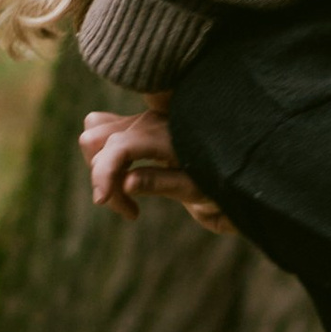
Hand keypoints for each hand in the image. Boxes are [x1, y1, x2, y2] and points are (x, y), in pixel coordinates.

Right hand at [78, 100, 235, 235]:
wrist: (236, 174)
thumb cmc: (220, 186)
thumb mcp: (196, 189)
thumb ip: (160, 183)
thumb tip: (125, 182)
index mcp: (165, 135)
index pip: (118, 146)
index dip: (102, 173)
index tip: (102, 201)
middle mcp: (149, 121)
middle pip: (97, 141)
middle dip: (103, 178)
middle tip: (130, 210)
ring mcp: (142, 120)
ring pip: (94, 135)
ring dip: (100, 170)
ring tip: (128, 200)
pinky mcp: (137, 127)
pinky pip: (102, 130)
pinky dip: (102, 158)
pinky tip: (124, 178)